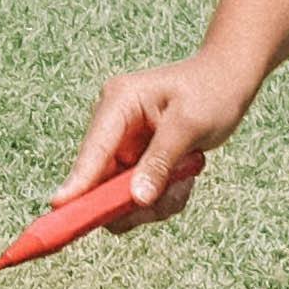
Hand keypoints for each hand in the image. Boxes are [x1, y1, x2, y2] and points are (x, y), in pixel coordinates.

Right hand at [67, 53, 260, 220]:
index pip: (93, 151)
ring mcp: (121, 144)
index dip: (77, 181)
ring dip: (156, 199)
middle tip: (170, 197)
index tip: (59, 207)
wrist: (228, 82)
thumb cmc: (211, 92)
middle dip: (135, 200)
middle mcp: (112, 124)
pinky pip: (139, 195)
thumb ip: (160, 162)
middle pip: (102, 181)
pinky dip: (164, 196)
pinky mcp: (133, 160)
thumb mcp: (189, 126)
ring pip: (122, 196)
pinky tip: (186, 175)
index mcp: (118, 102)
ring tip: (187, 178)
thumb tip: (136, 199)